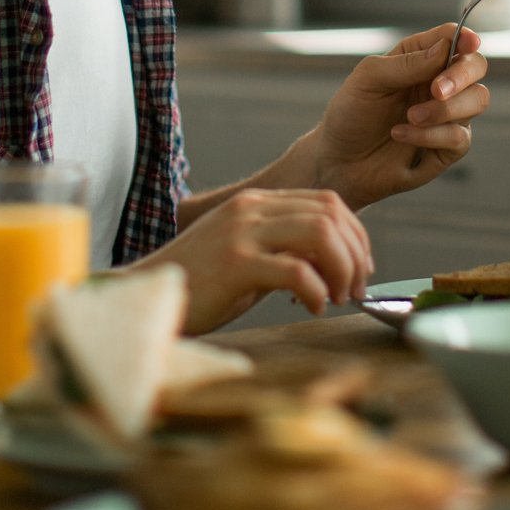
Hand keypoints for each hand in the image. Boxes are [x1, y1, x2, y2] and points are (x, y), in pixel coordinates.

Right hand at [133, 188, 373, 333]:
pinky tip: (313, 307)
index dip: (356, 235)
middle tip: (355, 290)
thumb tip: (333, 263)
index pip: (327, 202)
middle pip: (330, 215)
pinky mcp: (235, 264)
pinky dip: (317, 290)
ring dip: (341, 270)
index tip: (361, 268)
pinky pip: (297, 270)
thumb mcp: (247, 256)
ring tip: (337, 297)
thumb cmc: (199, 285)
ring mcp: (242, 233)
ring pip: (320, 234)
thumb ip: (284, 249)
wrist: (147, 297)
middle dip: (355, 254)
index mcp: (257, 203)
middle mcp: (251, 210)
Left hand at [296, 24, 491, 209]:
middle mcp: (438, 82)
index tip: (469, 42)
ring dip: (444, 110)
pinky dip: (430, 136)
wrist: (341, 162)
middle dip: (461, 76)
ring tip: (409, 117)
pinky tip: (401, 134)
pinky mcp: (447, 146)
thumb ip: (407, 63)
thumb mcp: (368, 79)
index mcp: (419, 58)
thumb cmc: (351, 114)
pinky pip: (460, 137)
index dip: (465, 37)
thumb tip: (445, 47)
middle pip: (476, 66)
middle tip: (435, 90)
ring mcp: (447, 115)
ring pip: (477, 100)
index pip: (453, 38)